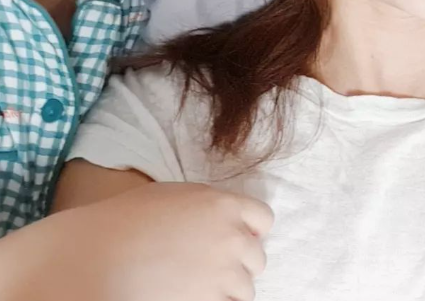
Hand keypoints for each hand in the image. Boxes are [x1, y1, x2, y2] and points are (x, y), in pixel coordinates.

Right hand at [3, 182, 272, 300]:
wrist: (97, 255)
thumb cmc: (129, 220)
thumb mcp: (177, 196)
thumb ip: (212, 207)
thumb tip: (233, 221)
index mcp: (224, 204)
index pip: (264, 218)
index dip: (252, 229)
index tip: (240, 237)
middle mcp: (231, 238)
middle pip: (257, 257)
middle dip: (239, 262)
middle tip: (211, 266)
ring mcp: (221, 274)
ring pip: (245, 289)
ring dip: (228, 288)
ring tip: (198, 284)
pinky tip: (193, 295)